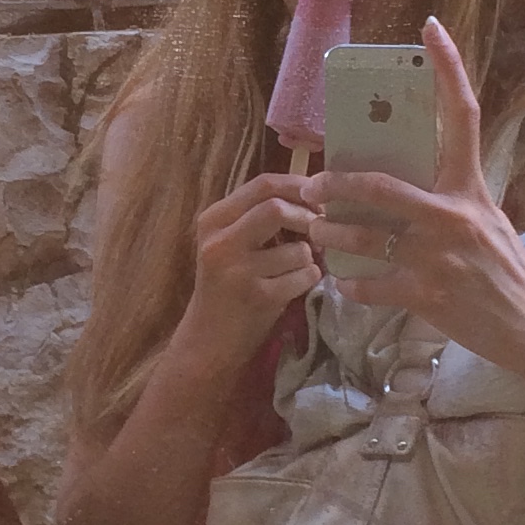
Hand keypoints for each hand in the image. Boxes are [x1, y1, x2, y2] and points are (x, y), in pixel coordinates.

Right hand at [171, 167, 321, 379]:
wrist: (207, 340)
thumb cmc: (226, 286)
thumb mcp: (230, 243)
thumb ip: (258, 215)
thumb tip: (312, 191)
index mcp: (213, 220)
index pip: (262, 184)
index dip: (297, 185)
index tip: (317, 196)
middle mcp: (220, 242)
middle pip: (276, 208)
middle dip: (306, 218)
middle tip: (317, 229)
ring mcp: (238, 271)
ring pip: (297, 248)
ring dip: (309, 256)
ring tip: (299, 266)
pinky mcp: (258, 297)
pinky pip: (304, 276)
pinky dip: (309, 278)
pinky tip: (296, 285)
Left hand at [302, 20, 524, 388]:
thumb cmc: (505, 270)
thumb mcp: (487, 220)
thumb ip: (450, 197)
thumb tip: (406, 179)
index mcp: (471, 187)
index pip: (461, 115)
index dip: (448, 68)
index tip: (430, 28)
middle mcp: (453, 214)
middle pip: (379, 184)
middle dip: (335, 184)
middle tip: (311, 186)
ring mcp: (438, 255)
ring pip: (363, 236)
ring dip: (330, 234)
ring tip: (316, 233)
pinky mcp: (426, 293)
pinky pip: (370, 284)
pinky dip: (350, 285)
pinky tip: (341, 284)